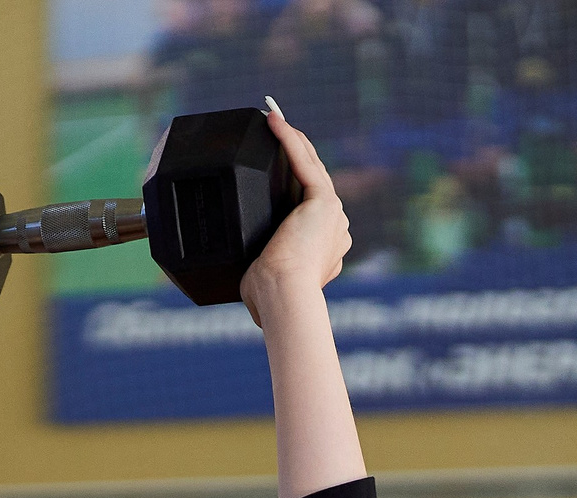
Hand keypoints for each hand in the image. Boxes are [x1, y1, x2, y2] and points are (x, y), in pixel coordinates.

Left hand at [239, 103, 352, 327]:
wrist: (282, 296)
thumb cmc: (268, 299)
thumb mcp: (263, 281)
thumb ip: (260, 271)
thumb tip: (241, 280)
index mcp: (325, 248)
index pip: (309, 210)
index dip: (291, 188)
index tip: (270, 173)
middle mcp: (336, 228)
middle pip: (312, 183)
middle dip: (294, 156)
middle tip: (272, 133)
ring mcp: (333, 213)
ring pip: (312, 167)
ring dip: (293, 140)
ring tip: (273, 118)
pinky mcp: (324, 201)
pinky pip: (305, 162)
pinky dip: (289, 140)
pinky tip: (274, 120)